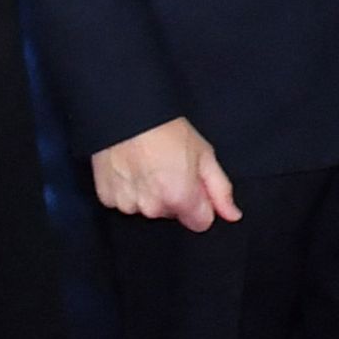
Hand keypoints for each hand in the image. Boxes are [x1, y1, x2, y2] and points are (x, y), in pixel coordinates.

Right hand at [90, 117, 237, 231]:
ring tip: (148, 166)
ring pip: (148, 209)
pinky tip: (131, 170)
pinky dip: (129, 190)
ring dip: (150, 194)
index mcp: (180, 198)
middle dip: (175, 197)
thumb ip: (220, 190)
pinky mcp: (106, 198)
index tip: (195, 185)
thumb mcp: (205, 155)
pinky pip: (125, 202)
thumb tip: (232, 215)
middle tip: (170, 168)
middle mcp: (152, 207)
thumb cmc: (167, 131)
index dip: (201, 204)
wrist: (126, 115)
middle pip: (173, 215)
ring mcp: (127, 204)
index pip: (200, 223)